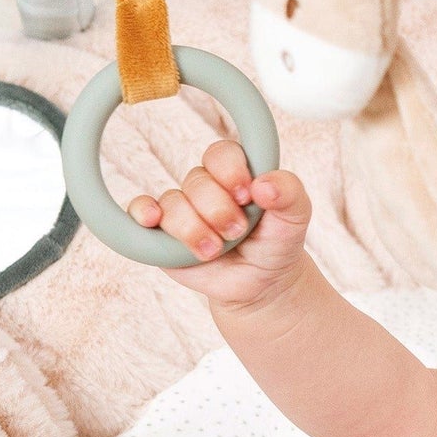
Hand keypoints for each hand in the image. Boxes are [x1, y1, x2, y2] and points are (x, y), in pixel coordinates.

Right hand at [126, 139, 310, 308]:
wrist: (261, 283)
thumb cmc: (277, 242)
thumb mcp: (296, 217)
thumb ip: (290, 193)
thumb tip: (264, 185)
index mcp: (236, 173)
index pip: (222, 153)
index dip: (230, 171)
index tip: (247, 196)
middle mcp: (206, 186)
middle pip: (197, 180)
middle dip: (219, 210)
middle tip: (237, 232)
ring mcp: (182, 208)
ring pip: (172, 203)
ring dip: (195, 229)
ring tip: (215, 250)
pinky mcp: (161, 231)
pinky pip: (139, 209)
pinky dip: (143, 212)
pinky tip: (153, 221)